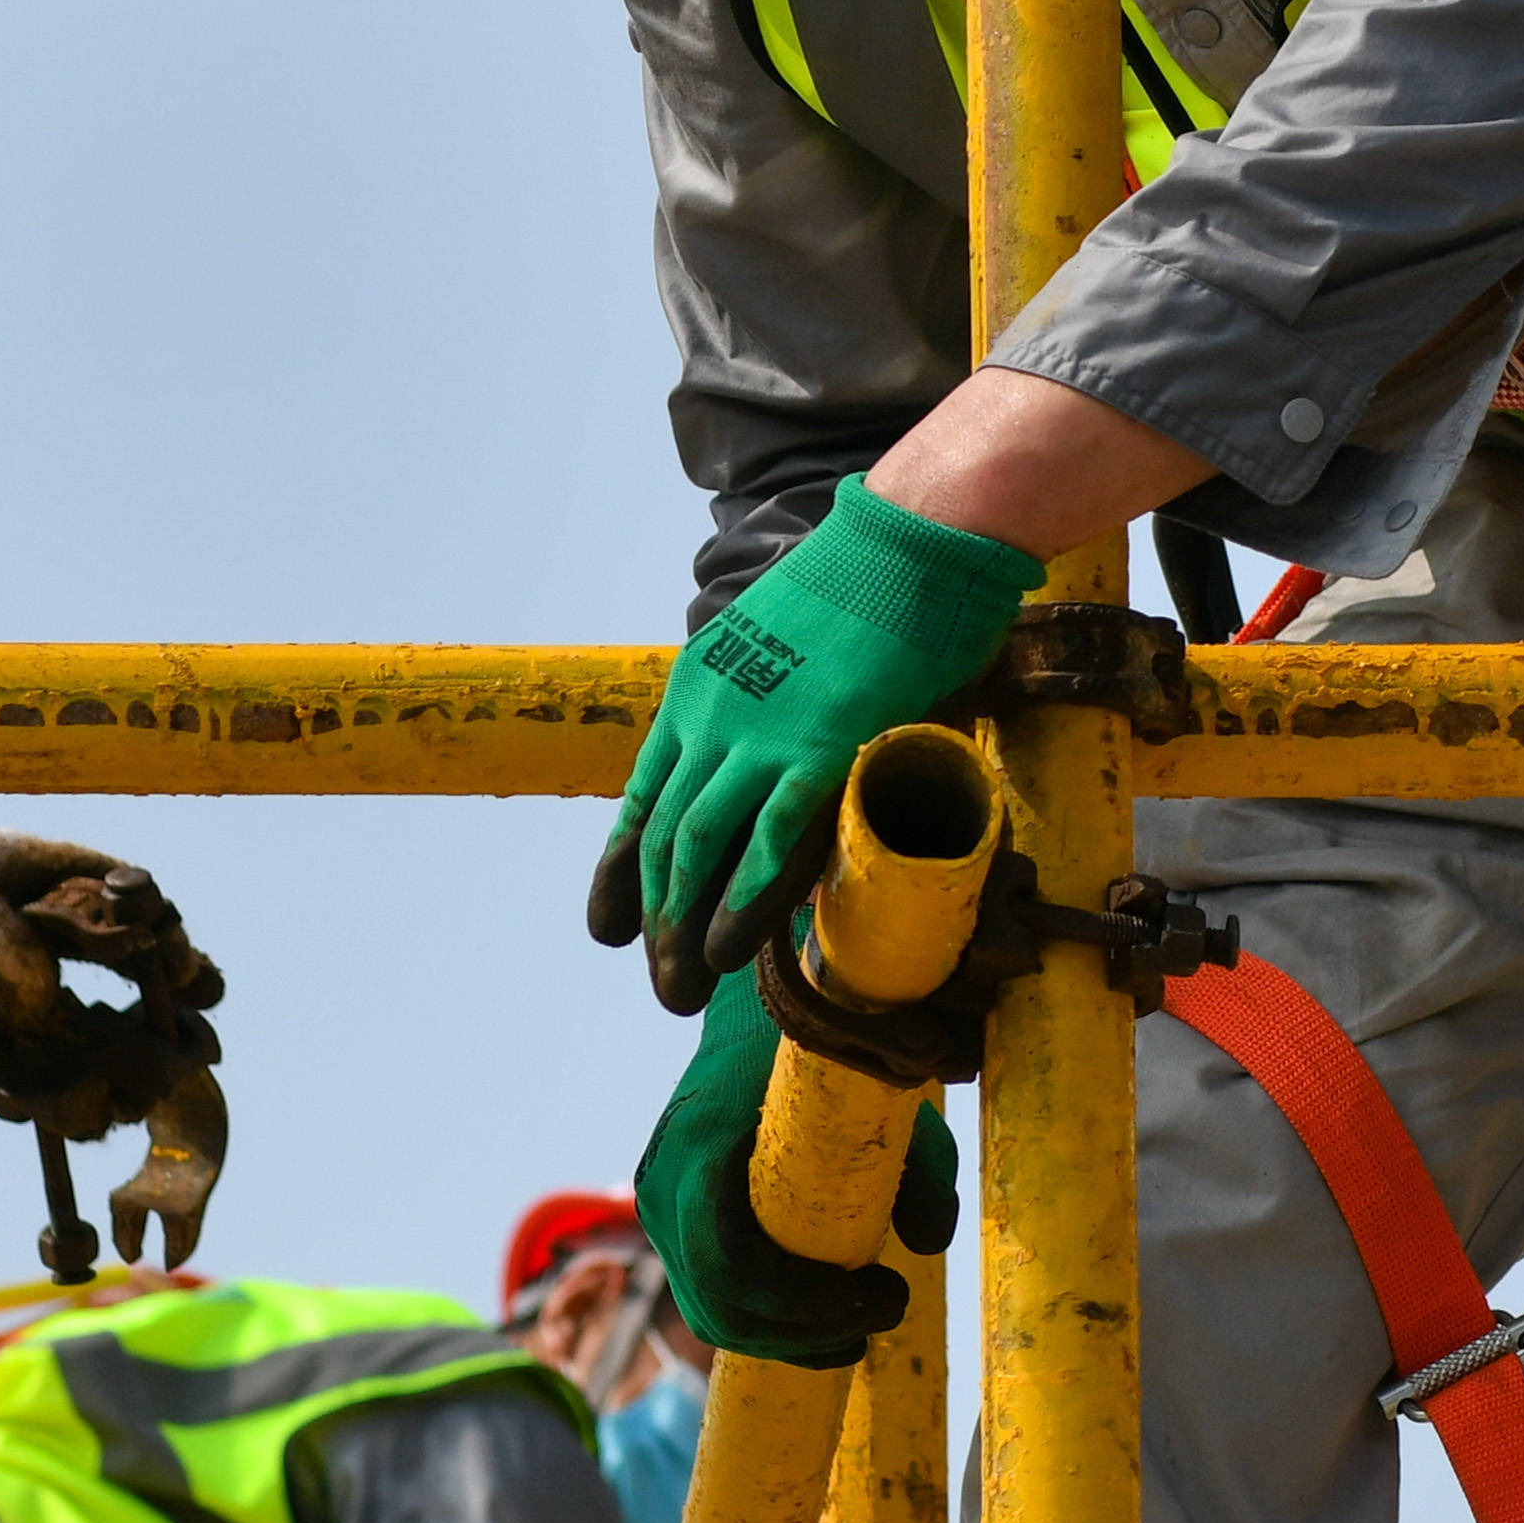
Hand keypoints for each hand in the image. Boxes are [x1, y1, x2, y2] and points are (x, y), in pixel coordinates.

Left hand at [0, 833, 231, 1240]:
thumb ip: (28, 959)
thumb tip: (57, 1013)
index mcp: (31, 874)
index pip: (119, 894)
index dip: (160, 928)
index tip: (184, 964)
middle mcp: (25, 929)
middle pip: (112, 964)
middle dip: (158, 1002)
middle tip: (201, 1036)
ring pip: (75, 1025)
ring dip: (112, 1058)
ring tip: (142, 1090)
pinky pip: (28, 1066)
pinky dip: (56, 1092)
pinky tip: (86, 1113)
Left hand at [596, 486, 1039, 1008]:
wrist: (912, 535)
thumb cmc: (874, 587)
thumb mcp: (793, 645)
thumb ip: (782, 709)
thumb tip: (796, 765)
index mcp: (701, 687)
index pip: (643, 796)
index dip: (621, 870)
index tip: (610, 928)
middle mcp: (713, 714)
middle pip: (662, 834)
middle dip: (654, 917)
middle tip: (661, 982)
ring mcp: (761, 731)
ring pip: (697, 846)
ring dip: (683, 925)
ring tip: (681, 987)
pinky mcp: (819, 745)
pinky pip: (767, 838)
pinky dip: (743, 901)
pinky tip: (730, 949)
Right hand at [635, 964, 947, 1366]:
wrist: (752, 1023)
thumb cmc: (823, 1059)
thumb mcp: (887, 1096)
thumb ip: (923, 1163)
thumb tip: (931, 1241)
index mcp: (701, 1147)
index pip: (727, 1261)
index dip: (797, 1303)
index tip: (872, 1296)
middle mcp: (663, 1186)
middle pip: (719, 1306)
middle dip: (804, 1333)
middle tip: (881, 1315)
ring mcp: (657, 1211)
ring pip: (712, 1314)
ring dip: (788, 1338)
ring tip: (862, 1325)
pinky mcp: (671, 1229)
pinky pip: (710, 1300)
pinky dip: (766, 1324)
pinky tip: (826, 1319)